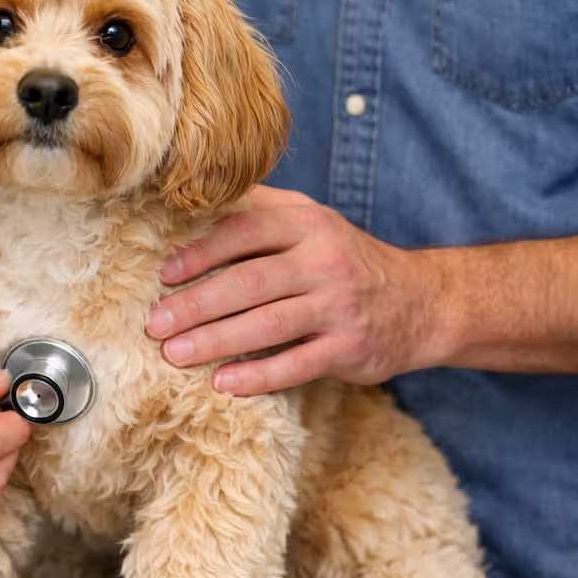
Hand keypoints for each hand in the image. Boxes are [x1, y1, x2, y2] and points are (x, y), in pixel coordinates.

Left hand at [145, 186, 447, 395]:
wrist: (422, 302)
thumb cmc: (344, 258)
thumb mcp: (312, 220)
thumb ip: (261, 209)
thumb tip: (196, 193)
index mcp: (308, 224)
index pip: (246, 231)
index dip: (201, 252)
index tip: (164, 274)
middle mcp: (325, 262)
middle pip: (250, 282)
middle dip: (197, 304)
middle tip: (155, 323)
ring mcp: (339, 307)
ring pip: (268, 325)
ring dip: (216, 341)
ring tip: (175, 354)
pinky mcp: (350, 350)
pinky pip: (296, 365)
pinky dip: (257, 376)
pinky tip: (223, 383)